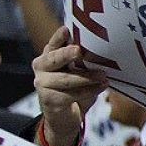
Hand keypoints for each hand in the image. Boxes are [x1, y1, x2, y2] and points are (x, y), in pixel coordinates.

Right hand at [33, 27, 108, 145]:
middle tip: (79, 51)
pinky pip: (72, 94)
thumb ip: (83, 60)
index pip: (53, 44)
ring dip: (86, 77)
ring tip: (103, 75)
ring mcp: (42, 84)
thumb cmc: (75, 88)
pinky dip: (89, 90)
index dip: (58, 37)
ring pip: (66, 79)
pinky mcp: (49, 99)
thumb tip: (103, 49)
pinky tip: (102, 86)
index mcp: (49, 56)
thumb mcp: (79, 71)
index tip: (66, 29)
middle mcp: (41, 67)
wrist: (66, 116)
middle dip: (67, 54)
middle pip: (54, 59)